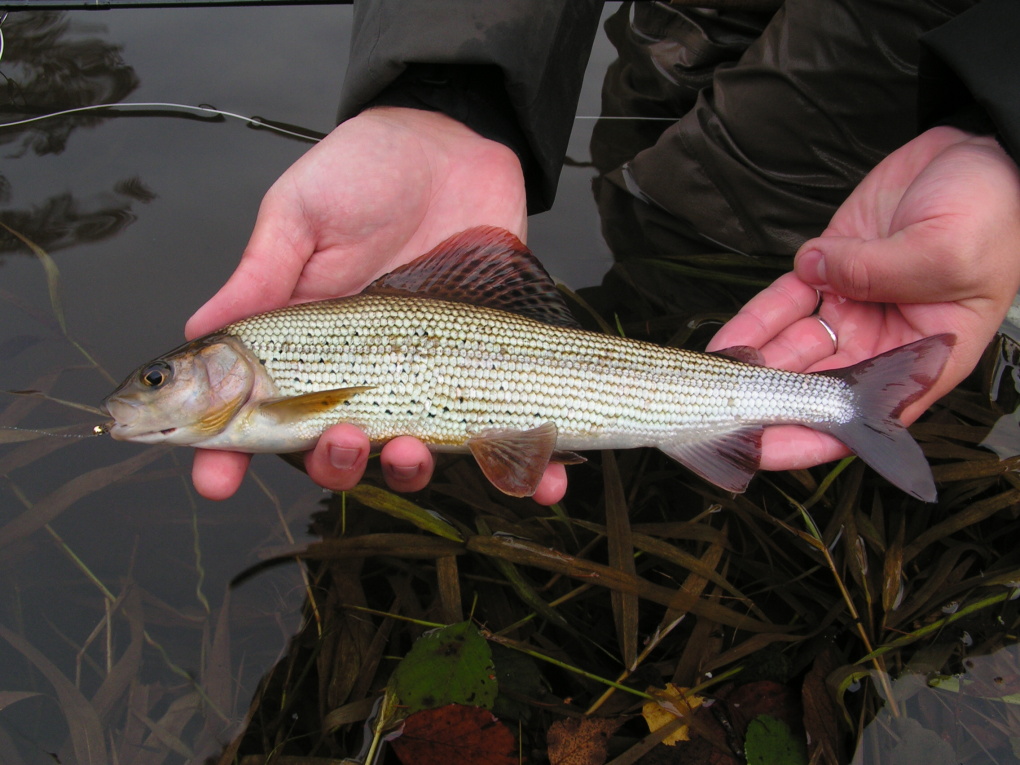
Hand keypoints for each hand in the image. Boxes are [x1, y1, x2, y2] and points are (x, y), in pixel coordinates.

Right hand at [185, 107, 565, 502]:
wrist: (452, 142)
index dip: (229, 454)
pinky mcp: (483, 367)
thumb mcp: (301, 213)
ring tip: (414, 451)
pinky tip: (546, 482)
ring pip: (412, 451)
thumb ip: (260, 276)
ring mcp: (423, 373)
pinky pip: (504, 430)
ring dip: (410, 470)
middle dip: (333, 463)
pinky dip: (528, 468)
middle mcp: (360, 369)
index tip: (215, 483)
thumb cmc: (365, 169)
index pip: (259, 411)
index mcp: (303, 341)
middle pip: (336, 447)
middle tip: (341, 441)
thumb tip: (194, 334)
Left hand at [707, 126, 1019, 471]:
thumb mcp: (947, 251)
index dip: (809, 438)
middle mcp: (882, 342)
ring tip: (709, 382)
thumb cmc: (988, 211)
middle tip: (717, 417)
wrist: (976, 154)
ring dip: (751, 367)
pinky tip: (726, 342)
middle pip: (814, 390)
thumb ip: (882, 273)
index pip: (859, 416)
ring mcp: (851, 307)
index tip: (764, 452)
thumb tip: (820, 273)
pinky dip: (753, 321)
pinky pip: (781, 304)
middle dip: (765, 406)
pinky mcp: (827, 271)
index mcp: (923, 357)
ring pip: (790, 349)